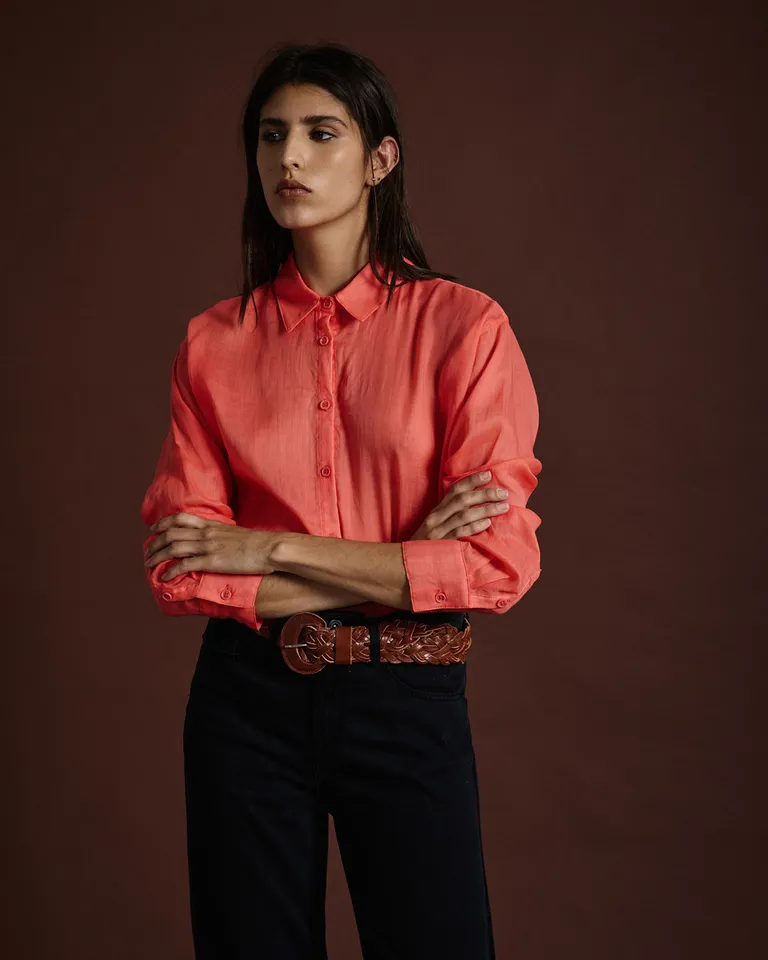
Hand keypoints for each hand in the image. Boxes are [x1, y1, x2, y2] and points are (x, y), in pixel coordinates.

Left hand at [143, 513, 278, 578]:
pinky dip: (171, 571)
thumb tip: (218, 541)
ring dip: (157, 556)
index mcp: (212, 525)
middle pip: (171, 533)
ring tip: (149, 564)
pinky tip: (164, 578)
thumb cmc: (259, 544)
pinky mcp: (211, 561)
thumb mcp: (236, 534)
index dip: (163, 523)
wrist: (270, 548)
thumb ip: (223, 535)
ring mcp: (208, 546)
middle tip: (147, 552)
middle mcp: (206, 533)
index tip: (154, 530)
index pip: (181, 519)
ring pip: (173, 547)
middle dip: (155, 542)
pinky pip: (184, 565)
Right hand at [409, 470, 509, 539]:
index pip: (455, 490)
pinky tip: (487, 523)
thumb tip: (476, 503)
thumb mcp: (436, 525)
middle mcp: (437, 518)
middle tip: (503, 493)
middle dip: (484, 494)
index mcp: (437, 510)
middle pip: (463, 500)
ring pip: (464, 515)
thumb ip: (451, 514)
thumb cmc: (427, 544)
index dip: (471, 481)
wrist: (409, 563)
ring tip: (503, 507)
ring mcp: (439, 531)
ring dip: (485, 509)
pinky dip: (474, 527)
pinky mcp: (442, 545)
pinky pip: (460, 533)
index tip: (488, 475)